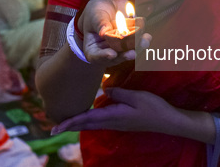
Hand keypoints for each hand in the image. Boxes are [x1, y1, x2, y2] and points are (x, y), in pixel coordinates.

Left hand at [51, 88, 177, 134]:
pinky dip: (88, 122)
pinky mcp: (121, 122)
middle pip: (86, 125)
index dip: (70, 122)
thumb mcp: (136, 97)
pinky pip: (99, 123)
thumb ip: (119, 94)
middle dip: (69, 126)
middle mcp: (112, 122)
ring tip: (65, 123)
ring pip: (92, 125)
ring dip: (77, 124)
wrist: (167, 121)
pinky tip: (86, 119)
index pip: (87, 119)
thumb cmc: (154, 108)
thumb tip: (104, 91)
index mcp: (113, 116)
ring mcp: (117, 124)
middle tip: (53, 129)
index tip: (55, 128)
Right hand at [78, 0, 151, 66]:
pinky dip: (142, 40)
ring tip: (144, 42)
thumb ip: (99, 23)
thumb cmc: (95, 12)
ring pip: (128, 52)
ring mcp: (120, 47)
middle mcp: (107, 51)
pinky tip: (147, 36)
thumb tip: (104, 32)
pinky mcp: (130, 41)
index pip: (95, 56)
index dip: (103, 56)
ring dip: (137, 48)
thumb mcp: (94, 15)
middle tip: (133, 53)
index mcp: (93, 49)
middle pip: (115, 57)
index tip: (112, 54)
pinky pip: (137, 43)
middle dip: (125, 55)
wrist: (108, 6)